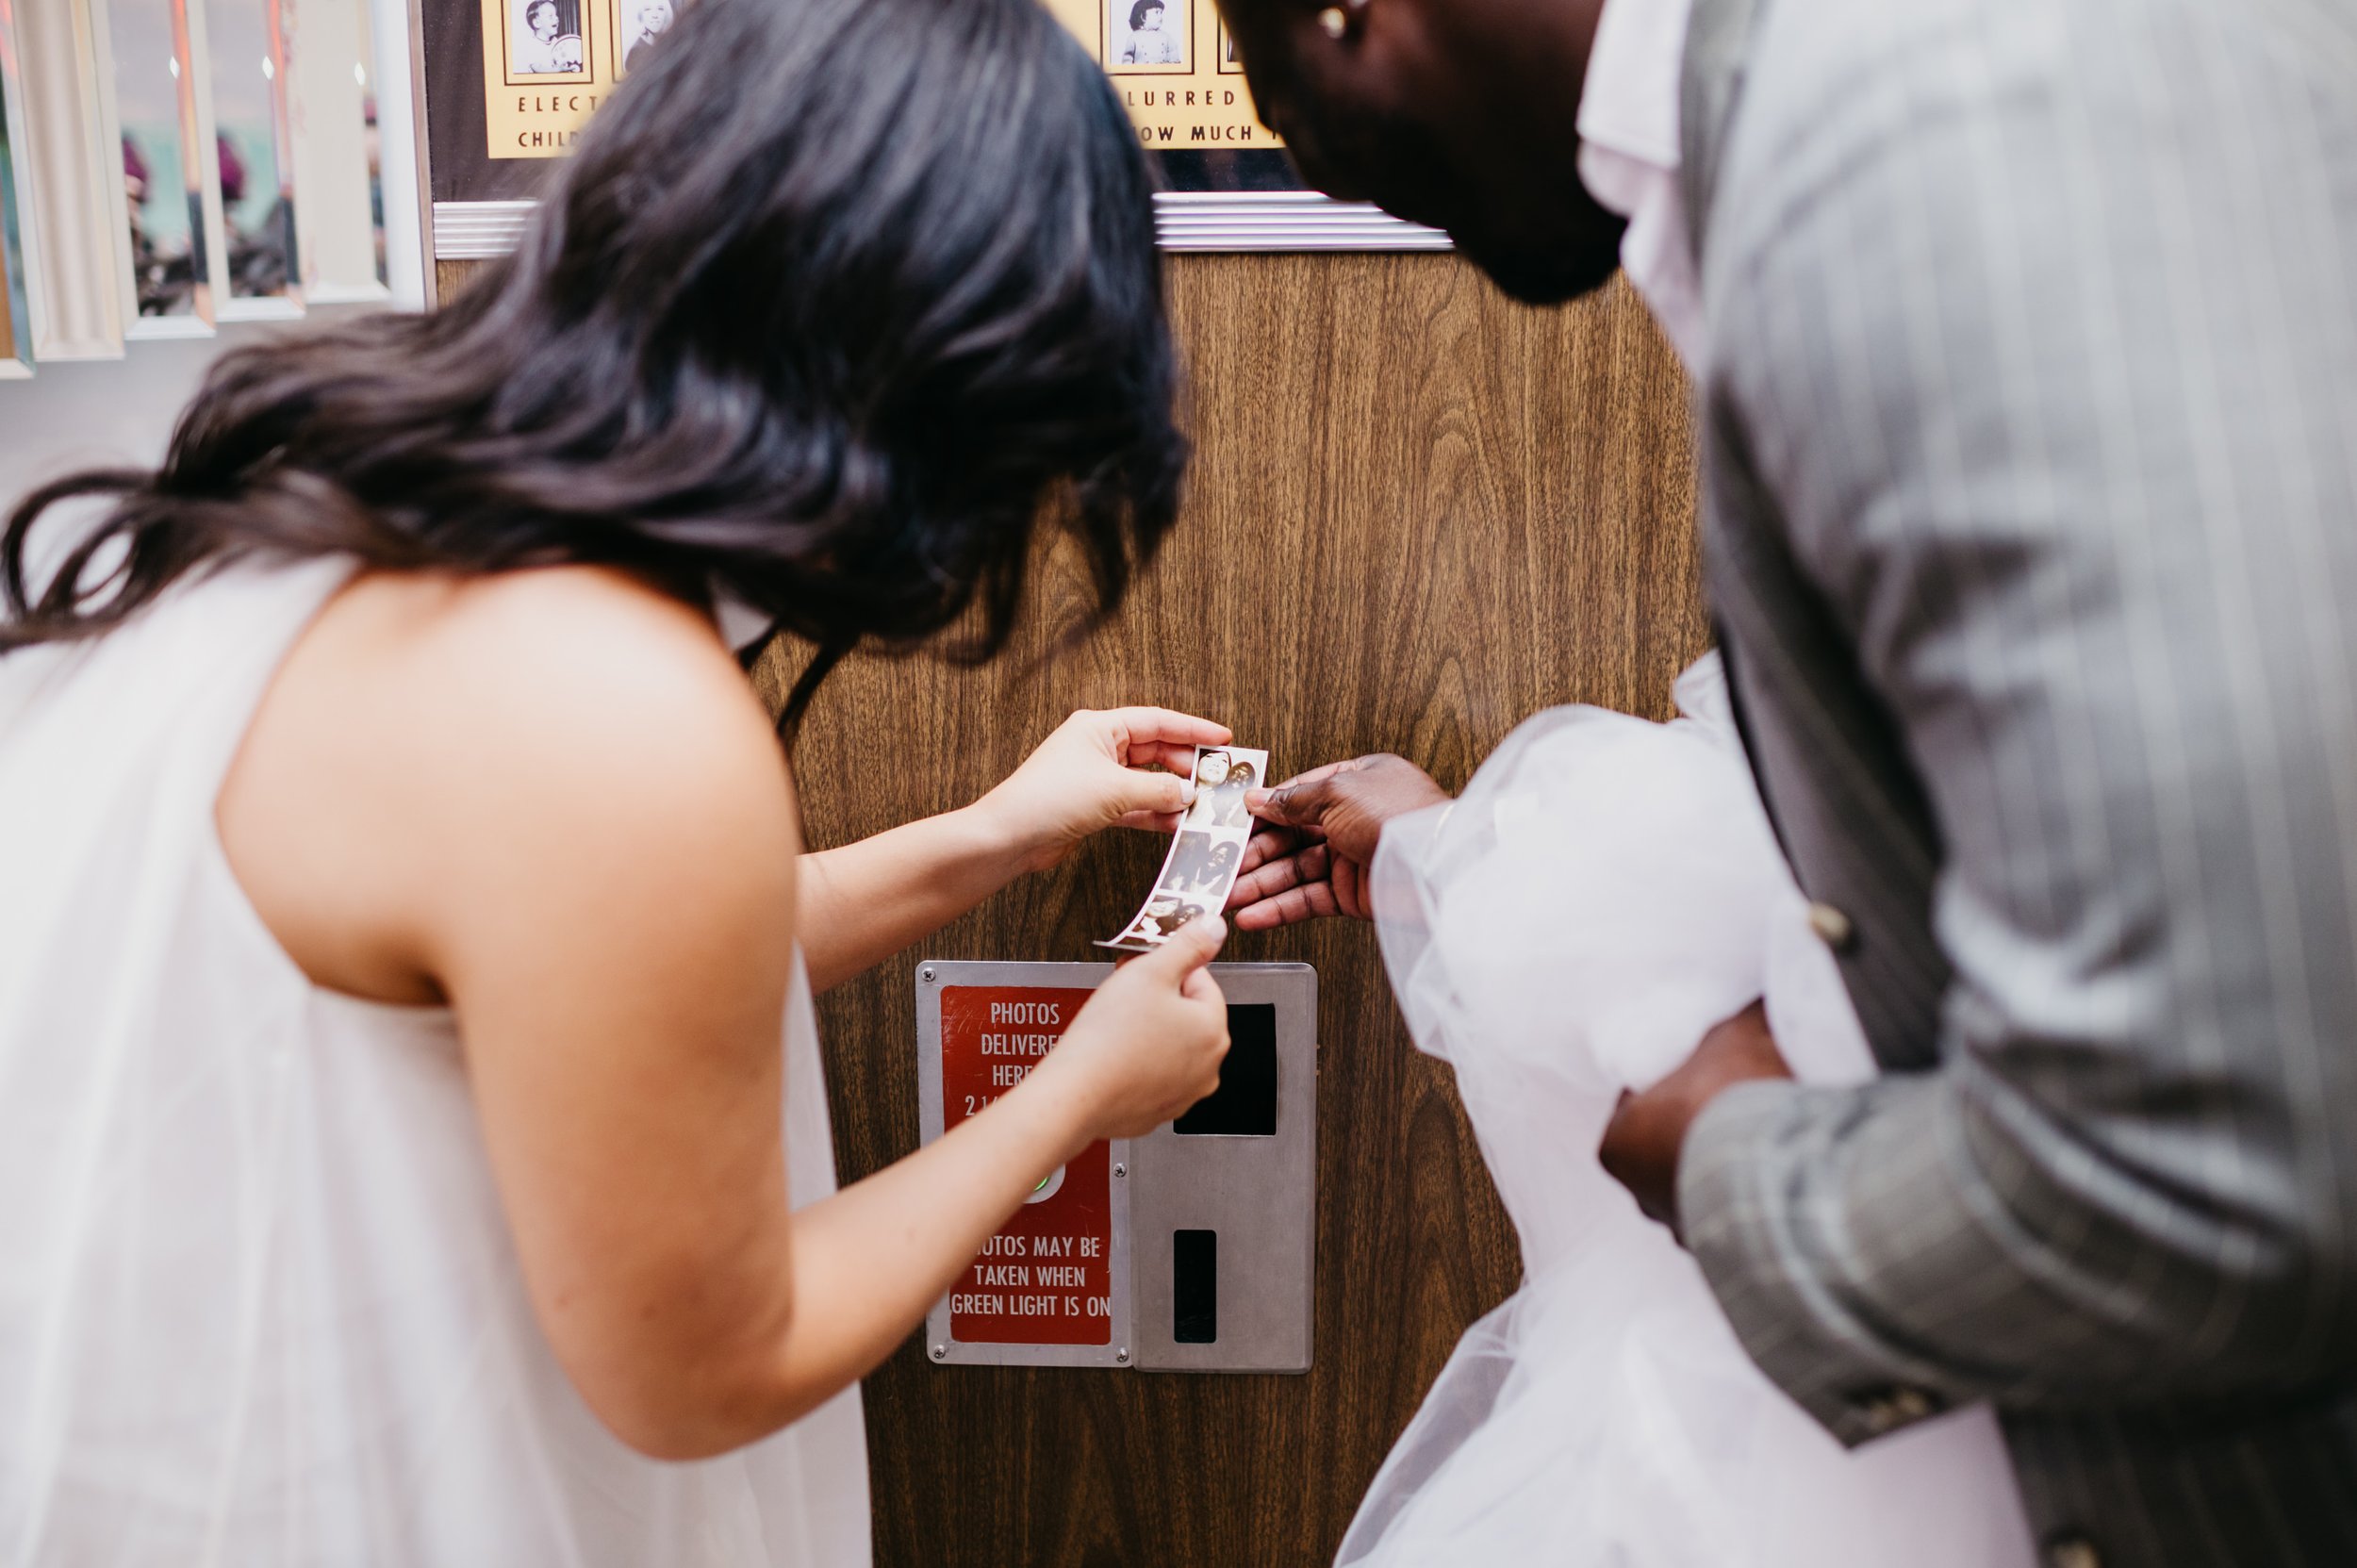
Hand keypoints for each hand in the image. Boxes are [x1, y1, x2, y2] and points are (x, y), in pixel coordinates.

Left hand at [973, 708, 1232, 874]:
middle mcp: (1099, 747)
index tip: (1222, 739)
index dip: (1192, 729)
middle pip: (1155, 750)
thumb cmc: (1047, 799)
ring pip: (1147, 780)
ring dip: (1172, 793)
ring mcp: (1096, 777)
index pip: (1157, 721)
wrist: (1010, 837)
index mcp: (1099, 727)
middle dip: (1186, 765)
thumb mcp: (1114, 789)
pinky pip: (1135, 805)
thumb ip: (1158, 789)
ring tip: (1201, 804)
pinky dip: (1155, 813)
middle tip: (1214, 779)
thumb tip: (1188, 793)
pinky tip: (1176, 823)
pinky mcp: (1094, 806)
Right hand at [1042, 916, 1231, 1139]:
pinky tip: (1116, 1054)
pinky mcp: (1159, 1110)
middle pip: (1187, 1014)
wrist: (1075, 1094)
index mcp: (1214, 1030)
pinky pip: (1153, 1074)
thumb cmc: (1108, 1039)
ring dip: (1149, 1030)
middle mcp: (1208, 1067)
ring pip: (1171, 1045)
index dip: (1166, 969)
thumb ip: (1189, 944)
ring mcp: (1185, 1093)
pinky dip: (1138, 1062)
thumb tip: (1214, 929)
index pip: (1201, 981)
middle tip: (1124, 995)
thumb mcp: (1150, 972)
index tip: (1140, 970)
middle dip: (1157, 999)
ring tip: (1117, 1026)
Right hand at [1225, 754, 1449, 927]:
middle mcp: (1353, 818)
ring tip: (1226, 897)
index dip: (1263, 812)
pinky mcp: (1353, 894)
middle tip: (1220, 868)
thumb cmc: (1402, 820)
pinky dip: (1279, 908)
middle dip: (1254, 854)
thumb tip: (1260, 799)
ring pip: (1294, 871)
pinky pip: (1307, 899)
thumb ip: (1294, 799)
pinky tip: (1253, 915)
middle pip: (1291, 836)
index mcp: (1356, 782)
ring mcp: (1352, 857)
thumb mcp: (1338, 793)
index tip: (1232, 826)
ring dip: (1258, 885)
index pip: (1297, 795)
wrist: (1440, 871)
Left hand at [1598, 1001, 1791, 1229]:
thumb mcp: (1736, 1034)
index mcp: (1619, 1144)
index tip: (1699, 1068)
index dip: (1669, 1082)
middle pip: (1667, 1149)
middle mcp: (1643, 1198)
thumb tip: (1756, 996)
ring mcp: (1688, 1232)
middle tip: (1735, 1100)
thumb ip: (1739, 1016)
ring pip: (1703, 1189)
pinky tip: (1786, 1175)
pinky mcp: (1732, 1258)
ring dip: (1729, 1168)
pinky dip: (1757, 1200)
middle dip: (1696, 1127)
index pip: (1635, 1104)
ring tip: (1767, 1139)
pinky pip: (1742, 1219)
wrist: (1782, 1172)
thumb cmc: (1735, 1098)